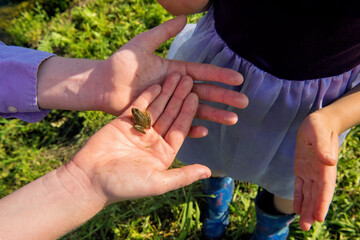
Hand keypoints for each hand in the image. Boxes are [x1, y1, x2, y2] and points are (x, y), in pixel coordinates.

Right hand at [68, 73, 210, 204]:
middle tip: (189, 79)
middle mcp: (153, 140)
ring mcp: (138, 130)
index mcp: (164, 153)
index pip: (180, 129)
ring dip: (166, 92)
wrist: (89, 179)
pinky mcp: (123, 123)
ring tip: (176, 75)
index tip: (195, 96)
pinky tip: (158, 83)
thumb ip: (183, 176)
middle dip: (179, 97)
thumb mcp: (158, 182)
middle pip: (170, 114)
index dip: (188, 112)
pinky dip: (148, 95)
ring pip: (156, 107)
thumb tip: (208, 171)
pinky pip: (138, 106)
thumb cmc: (124, 185)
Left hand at [88, 15, 247, 136]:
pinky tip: (206, 131)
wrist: (102, 84)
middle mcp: (175, 89)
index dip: (220, 75)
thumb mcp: (142, 44)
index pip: (202, 73)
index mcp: (174, 71)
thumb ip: (163, 32)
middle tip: (244, 102)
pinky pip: (178, 125)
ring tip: (233, 119)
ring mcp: (168, 104)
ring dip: (214, 114)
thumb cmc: (120, 64)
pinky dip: (191, 128)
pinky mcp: (159, 118)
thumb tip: (184, 17)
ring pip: (195, 110)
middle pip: (204, 93)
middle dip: (224, 97)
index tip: (238, 78)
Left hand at [293, 111, 338, 230]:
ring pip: (309, 194)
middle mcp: (319, 172)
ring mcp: (311, 172)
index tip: (319, 217)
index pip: (324, 187)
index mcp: (325, 166)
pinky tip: (297, 209)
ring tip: (303, 224)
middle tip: (307, 227)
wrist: (319, 121)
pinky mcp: (302, 169)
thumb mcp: (318, 131)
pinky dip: (299, 198)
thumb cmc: (320, 125)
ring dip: (306, 208)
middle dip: (312, 211)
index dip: (322, 202)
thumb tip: (329, 161)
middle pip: (316, 195)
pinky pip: (301, 186)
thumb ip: (322, 147)